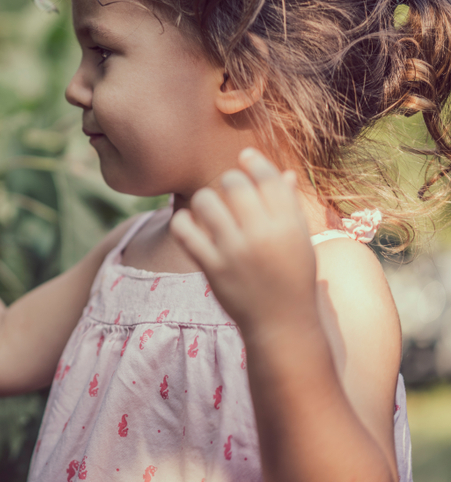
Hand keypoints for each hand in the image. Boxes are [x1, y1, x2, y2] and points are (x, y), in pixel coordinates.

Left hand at [169, 148, 317, 338]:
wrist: (282, 324)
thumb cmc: (292, 278)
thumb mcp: (299, 241)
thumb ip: (290, 206)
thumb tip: (285, 172)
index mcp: (289, 225)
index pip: (268, 178)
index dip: (254, 161)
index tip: (244, 157)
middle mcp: (263, 235)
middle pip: (234, 184)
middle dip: (228, 181)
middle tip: (227, 192)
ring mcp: (235, 251)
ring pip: (206, 201)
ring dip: (204, 200)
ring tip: (208, 208)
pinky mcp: (212, 267)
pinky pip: (184, 231)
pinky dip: (182, 221)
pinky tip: (188, 223)